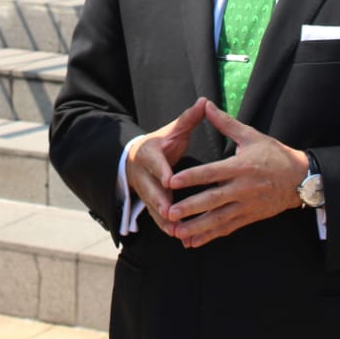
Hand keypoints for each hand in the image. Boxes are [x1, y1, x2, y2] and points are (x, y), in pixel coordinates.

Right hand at [125, 97, 207, 235]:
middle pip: (151, 189)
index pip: (155, 163)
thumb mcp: (172, 130)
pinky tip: (180, 237)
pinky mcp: (148, 204)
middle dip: (160, 202)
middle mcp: (143, 174)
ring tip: (178, 231)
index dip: (162, 172)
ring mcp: (144, 191)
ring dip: (164, 220)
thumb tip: (205, 101)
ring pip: (153, 207)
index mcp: (149, 153)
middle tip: (171, 212)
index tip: (169, 180)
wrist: (135, 159)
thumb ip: (189, 119)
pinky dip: (166, 227)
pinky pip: (156, 218)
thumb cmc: (160, 144)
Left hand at [163, 100, 307, 248]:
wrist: (301, 179)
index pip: (212, 173)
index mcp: (240, 167)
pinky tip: (193, 241)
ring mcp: (246, 205)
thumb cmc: (274, 154)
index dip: (192, 177)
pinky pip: (227, 228)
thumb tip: (207, 105)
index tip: (172, 181)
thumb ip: (226, 123)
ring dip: (197, 227)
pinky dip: (210, 235)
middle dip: (191, 207)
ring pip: (219, 219)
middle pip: (213, 199)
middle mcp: (242, 188)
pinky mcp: (250, 217)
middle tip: (170, 213)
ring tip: (177, 232)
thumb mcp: (251, 136)